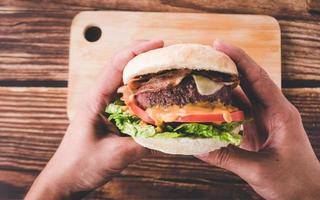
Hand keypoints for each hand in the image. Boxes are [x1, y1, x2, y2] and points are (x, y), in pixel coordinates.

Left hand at [25, 40, 163, 199]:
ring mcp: (103, 106)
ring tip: (165, 71)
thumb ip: (143, 144)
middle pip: (121, 66)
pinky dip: (143, 92)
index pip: (116, 65)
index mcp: (95, 99)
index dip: (138, 51)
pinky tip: (156, 96)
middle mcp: (99, 97)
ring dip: (144, 73)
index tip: (159, 44)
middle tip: (167, 55)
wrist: (65, 179)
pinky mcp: (109, 115)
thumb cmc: (81, 165)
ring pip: (124, 81)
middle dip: (143, 56)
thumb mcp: (115, 155)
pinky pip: (128, 97)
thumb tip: (171, 134)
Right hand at [196, 40, 319, 199]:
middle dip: (228, 68)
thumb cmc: (294, 184)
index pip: (258, 79)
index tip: (219, 45)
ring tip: (201, 80)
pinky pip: (238, 117)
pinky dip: (223, 111)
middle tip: (204, 58)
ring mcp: (266, 124)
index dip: (239, 59)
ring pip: (242, 100)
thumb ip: (227, 157)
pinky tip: (208, 109)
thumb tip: (196, 145)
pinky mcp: (258, 135)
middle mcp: (274, 114)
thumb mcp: (259, 169)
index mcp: (281, 114)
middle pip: (249, 84)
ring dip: (223, 90)